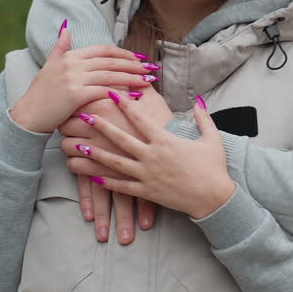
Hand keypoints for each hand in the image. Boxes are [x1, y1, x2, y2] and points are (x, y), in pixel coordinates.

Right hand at [8, 22, 156, 133]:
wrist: (28, 115)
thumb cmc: (41, 93)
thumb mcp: (49, 65)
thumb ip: (60, 46)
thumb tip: (66, 27)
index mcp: (70, 56)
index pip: (103, 50)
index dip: (123, 54)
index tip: (138, 58)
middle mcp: (73, 64)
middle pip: (111, 62)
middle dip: (133, 65)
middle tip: (151, 69)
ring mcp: (74, 78)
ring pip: (110, 76)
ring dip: (132, 78)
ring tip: (148, 82)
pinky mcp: (76, 94)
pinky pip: (104, 91)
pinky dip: (121, 94)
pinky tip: (134, 98)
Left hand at [63, 92, 235, 218]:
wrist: (214, 198)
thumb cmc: (214, 167)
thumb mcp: (212, 138)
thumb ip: (203, 117)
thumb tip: (198, 99)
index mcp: (165, 140)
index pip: (140, 118)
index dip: (125, 104)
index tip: (111, 93)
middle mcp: (152, 156)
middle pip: (120, 138)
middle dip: (100, 126)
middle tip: (83, 115)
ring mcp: (147, 175)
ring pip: (115, 163)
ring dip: (95, 154)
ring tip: (78, 147)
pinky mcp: (147, 192)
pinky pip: (123, 187)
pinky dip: (107, 182)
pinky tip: (92, 178)